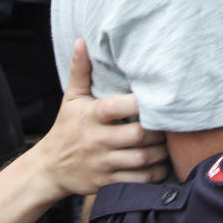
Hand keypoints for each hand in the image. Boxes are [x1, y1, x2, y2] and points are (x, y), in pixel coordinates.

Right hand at [33, 39, 169, 197]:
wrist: (48, 169)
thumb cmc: (66, 128)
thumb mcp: (71, 99)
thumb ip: (80, 71)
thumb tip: (82, 41)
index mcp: (91, 115)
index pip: (118, 106)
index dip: (142, 102)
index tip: (160, 96)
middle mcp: (97, 139)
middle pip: (137, 135)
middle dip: (159, 129)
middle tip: (173, 121)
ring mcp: (102, 162)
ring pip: (141, 158)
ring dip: (162, 151)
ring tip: (173, 142)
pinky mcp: (107, 182)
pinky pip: (137, 180)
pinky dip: (155, 174)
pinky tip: (164, 164)